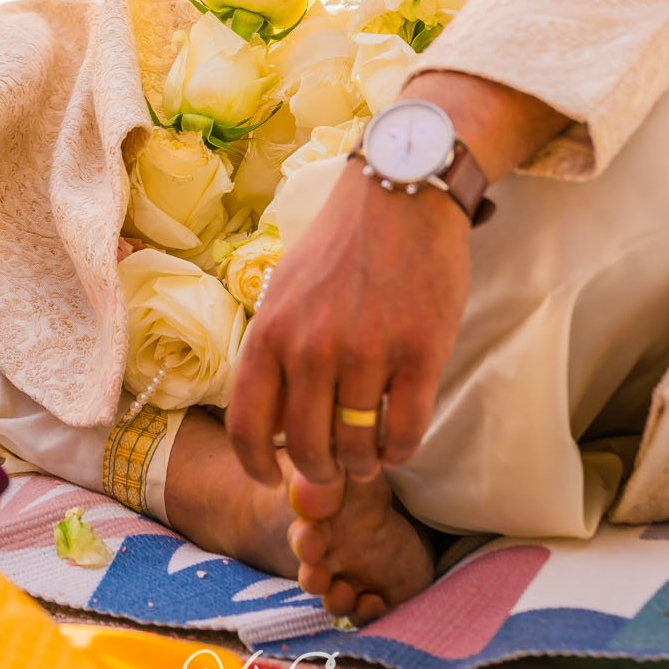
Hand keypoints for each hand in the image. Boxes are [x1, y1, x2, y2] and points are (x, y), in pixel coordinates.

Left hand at [225, 157, 470, 486]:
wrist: (402, 191)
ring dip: (364, 463)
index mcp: (271, 330)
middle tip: (336, 465)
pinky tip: (399, 440)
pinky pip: (406, 432)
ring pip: (357, 447)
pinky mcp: (420, 351)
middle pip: (308, 448)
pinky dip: (401, 449)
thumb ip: (276, 354)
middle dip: (322, 470)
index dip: (258, 466)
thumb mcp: (287, 289)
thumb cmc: (342, 244)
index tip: (274, 478)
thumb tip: (275, 433)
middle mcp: (312, 346)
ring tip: (369, 454)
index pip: (248, 426)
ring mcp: (368, 351)